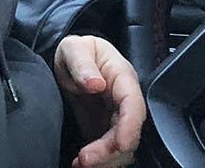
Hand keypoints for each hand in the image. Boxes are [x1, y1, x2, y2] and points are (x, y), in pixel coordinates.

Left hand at [52, 35, 145, 167]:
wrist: (70, 61)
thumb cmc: (78, 51)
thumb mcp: (74, 48)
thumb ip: (82, 63)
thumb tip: (95, 83)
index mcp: (123, 78)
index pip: (134, 105)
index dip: (130, 127)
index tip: (121, 144)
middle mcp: (125, 102)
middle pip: (129, 132)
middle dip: (111, 151)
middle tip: (85, 159)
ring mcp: (118, 119)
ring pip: (123, 148)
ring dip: (105, 160)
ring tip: (80, 164)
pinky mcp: (108, 132)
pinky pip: (111, 152)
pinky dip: (100, 161)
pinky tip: (80, 163)